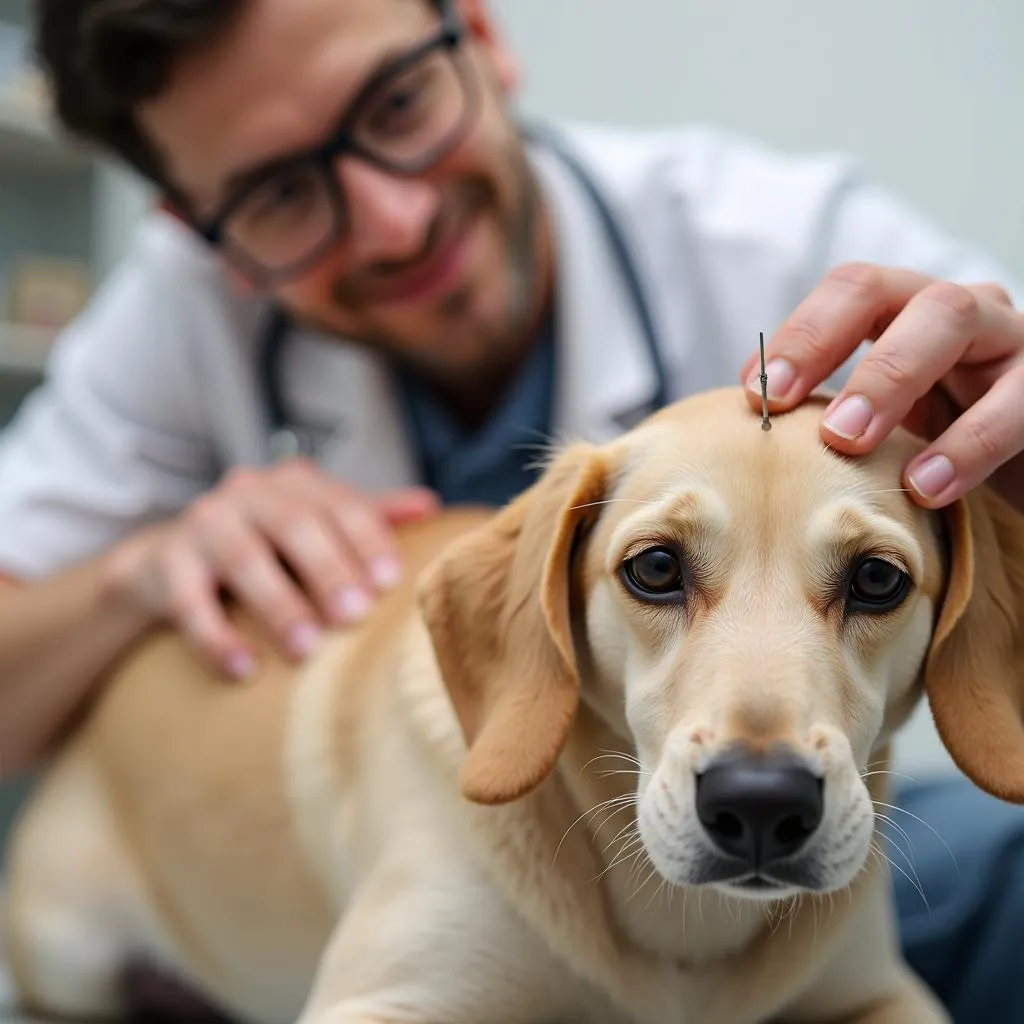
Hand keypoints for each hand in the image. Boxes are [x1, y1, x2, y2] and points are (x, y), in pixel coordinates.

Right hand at [102, 458, 438, 677]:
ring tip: (306, 649)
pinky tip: (244, 670)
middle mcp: (248, 493)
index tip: (392, 581)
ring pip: (241, 558)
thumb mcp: (316, 527)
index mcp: (294, 483)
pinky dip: (216, 637)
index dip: (366, 539)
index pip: (339, 503)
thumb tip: (430, 505)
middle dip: (328, 569)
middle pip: (292, 523)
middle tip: (356, 616)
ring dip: (277, 604)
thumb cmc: (269, 548)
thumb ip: (368, 516)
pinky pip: (188, 602)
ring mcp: (202, 524)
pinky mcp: (164, 565)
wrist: (169, 563)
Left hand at [740, 262, 1023, 509]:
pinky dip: (968, 444)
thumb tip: (733, 430)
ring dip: (894, 380)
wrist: (1021, 465)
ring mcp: (1007, 340)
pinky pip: (1016, 400)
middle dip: (835, 348)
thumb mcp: (878, 422)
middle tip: (803, 417)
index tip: (755, 394)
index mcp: (903, 312)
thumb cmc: (932, 439)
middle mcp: (954, 312)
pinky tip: (925, 487)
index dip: (801, 334)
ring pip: (955, 319)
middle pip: (894, 294)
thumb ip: (822, 416)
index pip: (849, 292)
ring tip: (852, 445)